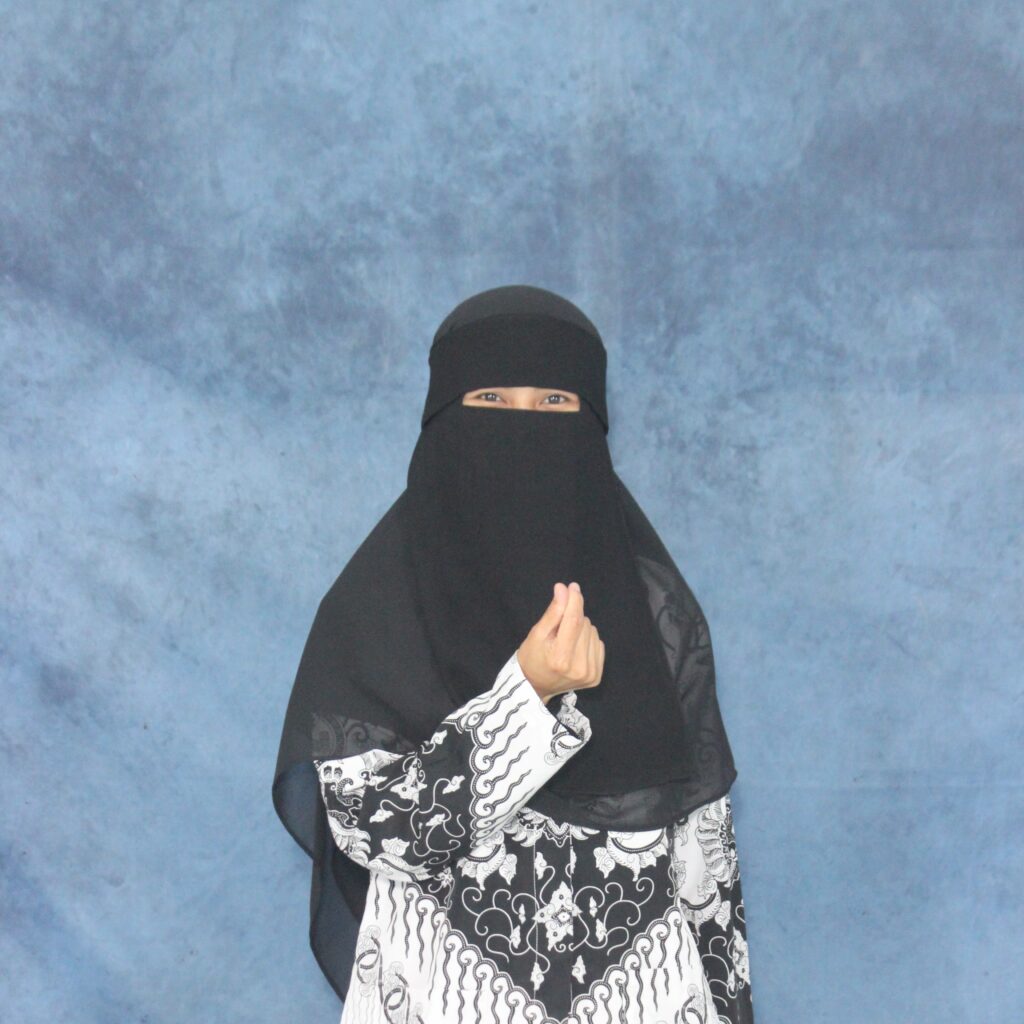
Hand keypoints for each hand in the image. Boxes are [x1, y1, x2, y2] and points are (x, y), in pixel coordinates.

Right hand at [517, 581, 604, 703]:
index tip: (572, 587)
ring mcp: (590, 674)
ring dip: (581, 629)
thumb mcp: (537, 633)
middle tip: (558, 628)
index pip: (573, 621)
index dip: (574, 601)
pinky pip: (598, 644)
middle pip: (584, 625)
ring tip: (566, 640)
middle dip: (573, 618)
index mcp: (560, 657)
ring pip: (592, 632)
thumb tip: (564, 589)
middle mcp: (579, 668)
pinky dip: (587, 641)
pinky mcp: (596, 677)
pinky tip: (575, 648)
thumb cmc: (532, 657)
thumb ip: (553, 612)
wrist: (535, 686)